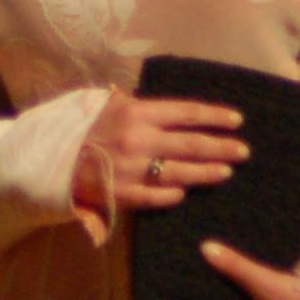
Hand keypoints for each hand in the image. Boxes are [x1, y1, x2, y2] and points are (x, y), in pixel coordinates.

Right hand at [73, 90, 248, 213]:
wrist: (55, 159)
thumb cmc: (88, 128)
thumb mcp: (110, 105)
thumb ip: (138, 103)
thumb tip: (166, 103)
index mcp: (137, 113)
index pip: (185, 113)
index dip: (214, 116)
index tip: (236, 120)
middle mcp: (139, 140)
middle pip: (190, 144)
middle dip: (221, 147)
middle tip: (243, 150)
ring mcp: (133, 169)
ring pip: (181, 172)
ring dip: (207, 172)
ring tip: (227, 171)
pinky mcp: (124, 194)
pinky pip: (157, 196)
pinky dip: (173, 194)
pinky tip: (186, 192)